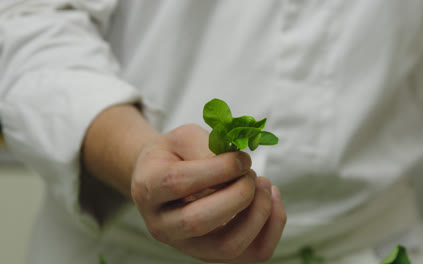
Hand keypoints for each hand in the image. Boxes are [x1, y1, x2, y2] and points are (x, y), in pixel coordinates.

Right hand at [130, 124, 286, 262]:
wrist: (163, 179)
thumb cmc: (174, 155)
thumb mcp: (184, 137)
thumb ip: (207, 146)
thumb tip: (239, 165)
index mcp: (148, 188)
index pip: (179, 182)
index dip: (218, 168)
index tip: (242, 157)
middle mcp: (162, 225)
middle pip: (199, 221)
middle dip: (238, 194)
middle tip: (251, 173)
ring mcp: (187, 246)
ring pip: (229, 246)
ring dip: (258, 213)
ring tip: (264, 184)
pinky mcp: (213, 254)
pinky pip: (251, 254)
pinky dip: (270, 228)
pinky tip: (270, 200)